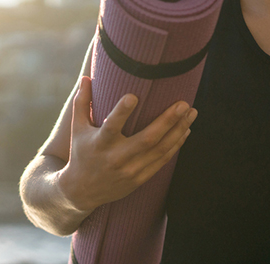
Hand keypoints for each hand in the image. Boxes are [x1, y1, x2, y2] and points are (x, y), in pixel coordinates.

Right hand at [57, 76, 196, 212]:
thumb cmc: (81, 153)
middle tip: (183, 104)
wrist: (82, 192)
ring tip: (192, 112)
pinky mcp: (140, 178)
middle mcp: (117, 158)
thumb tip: (87, 77)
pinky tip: (185, 130)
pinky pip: (163, 160)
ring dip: (178, 130)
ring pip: (160, 149)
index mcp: (100, 143)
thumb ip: (82, 103)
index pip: (111, 126)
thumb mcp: (77, 129)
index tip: (134, 96)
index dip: (122, 112)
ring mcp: (130, 170)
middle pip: (147, 139)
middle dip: (167, 121)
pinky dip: (176, 145)